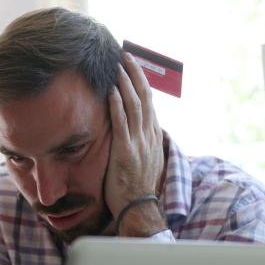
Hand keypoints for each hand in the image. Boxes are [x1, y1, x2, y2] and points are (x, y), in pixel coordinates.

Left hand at [104, 53, 165, 235]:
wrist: (140, 208)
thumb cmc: (137, 188)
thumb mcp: (143, 161)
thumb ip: (140, 144)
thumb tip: (135, 133)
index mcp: (153, 137)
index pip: (150, 103)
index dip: (142, 83)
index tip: (134, 67)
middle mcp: (148, 136)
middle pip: (145, 98)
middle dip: (135, 75)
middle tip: (127, 56)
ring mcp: (138, 143)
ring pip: (135, 106)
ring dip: (126, 84)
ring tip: (118, 67)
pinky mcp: (126, 152)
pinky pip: (122, 124)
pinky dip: (117, 106)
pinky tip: (111, 92)